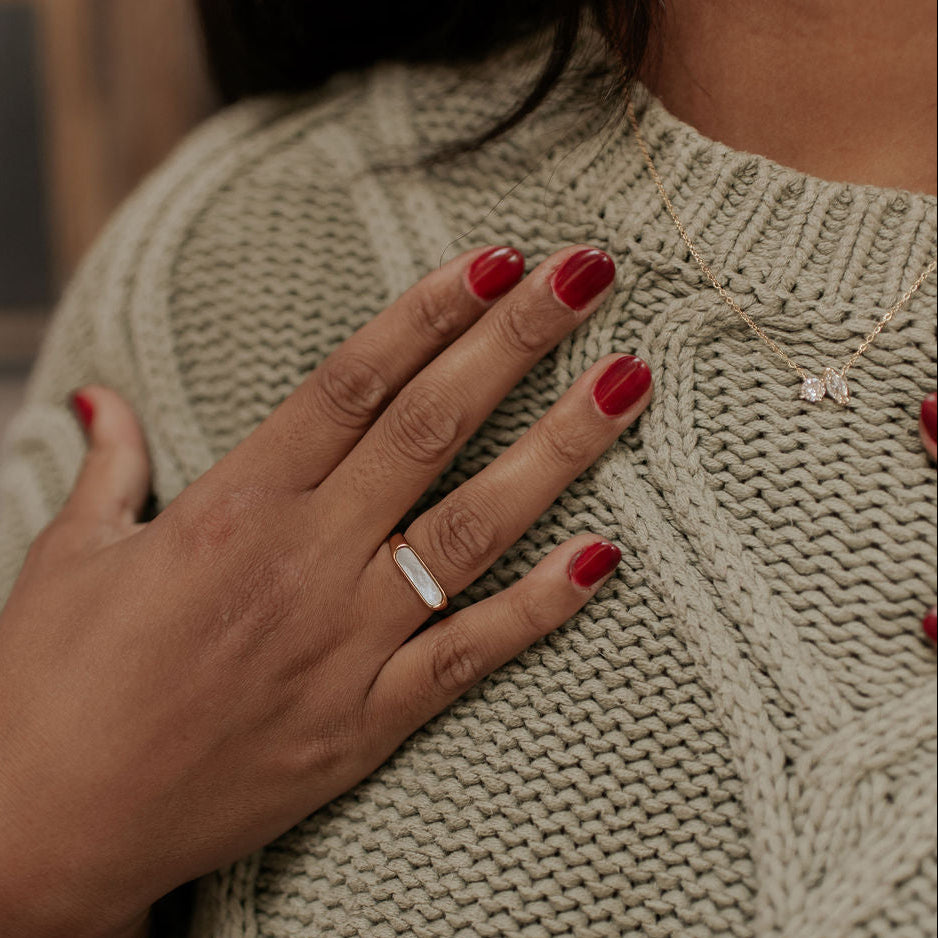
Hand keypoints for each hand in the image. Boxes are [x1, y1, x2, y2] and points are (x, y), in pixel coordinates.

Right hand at [0, 244, 651, 937]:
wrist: (49, 832)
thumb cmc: (48, 689)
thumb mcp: (66, 558)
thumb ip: (110, 468)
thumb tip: (101, 399)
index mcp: (230, 506)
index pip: (353, 383)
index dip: (429, 314)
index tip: (494, 261)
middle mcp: (303, 561)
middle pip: (432, 428)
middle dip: (515, 343)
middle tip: (587, 276)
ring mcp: (345, 642)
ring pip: (475, 526)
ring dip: (559, 449)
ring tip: (626, 384)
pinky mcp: (366, 720)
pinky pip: (470, 653)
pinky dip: (540, 607)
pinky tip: (603, 558)